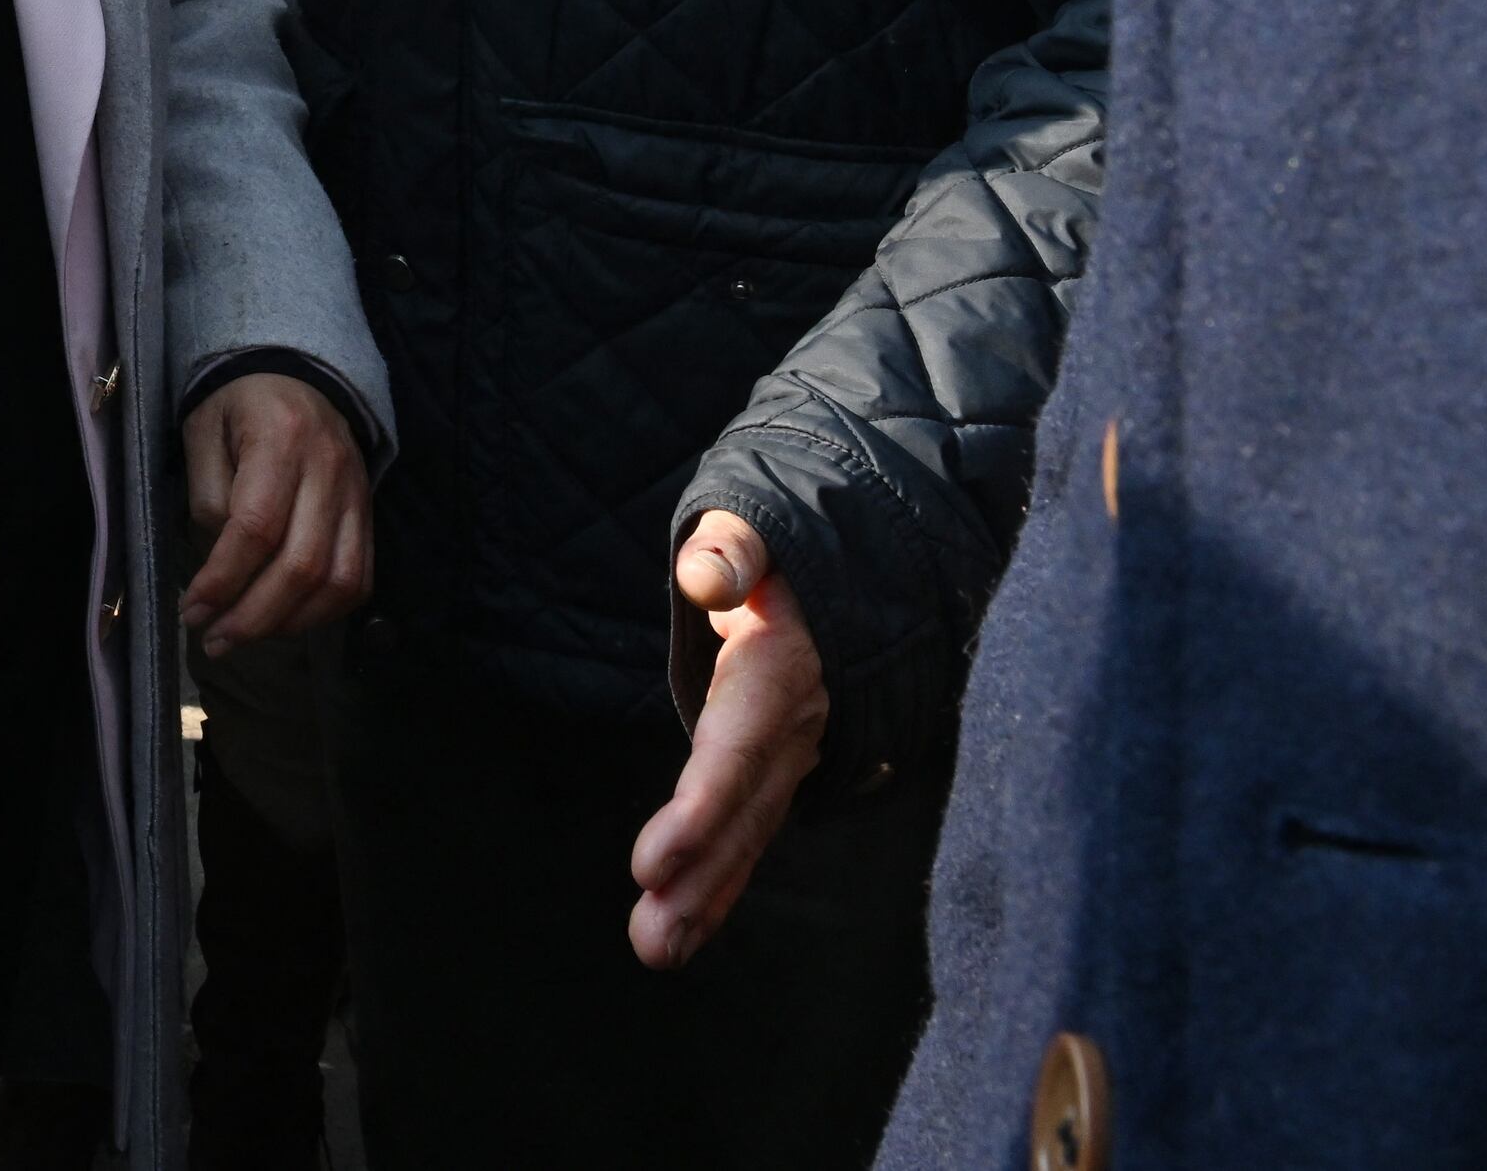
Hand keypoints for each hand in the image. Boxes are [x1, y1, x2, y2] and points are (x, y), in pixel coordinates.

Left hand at [179, 372, 369, 654]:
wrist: (298, 375)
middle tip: (214, 641)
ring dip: (289, 623)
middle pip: (301, 565)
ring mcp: (356, 494)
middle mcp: (329, 469)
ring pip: (338, 581)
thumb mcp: (202, 431)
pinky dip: (323, 612)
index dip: (224, 579)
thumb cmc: (237, 405)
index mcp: (281, 438)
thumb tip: (220, 561)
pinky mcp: (368, 514)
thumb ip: (208, 494)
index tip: (192, 611)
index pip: (256, 526)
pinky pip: (359, 579)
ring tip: (244, 637)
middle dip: (253, 616)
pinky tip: (285, 622)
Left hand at [626, 512, 828, 969]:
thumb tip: (705, 571)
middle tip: (650, 939)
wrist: (836, 584)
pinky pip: (745, 841)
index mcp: (779, 670)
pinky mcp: (772, 780)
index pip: (738, 748)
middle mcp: (790, 730)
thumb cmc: (775, 555)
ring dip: (702, 901)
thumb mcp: (755, 535)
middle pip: (743, 813)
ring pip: (746, 840)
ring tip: (655, 951)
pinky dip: (714, 891)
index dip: (700, 807)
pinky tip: (677, 937)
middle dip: (699, 879)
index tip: (650, 862)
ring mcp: (787, 762)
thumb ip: (734, 549)